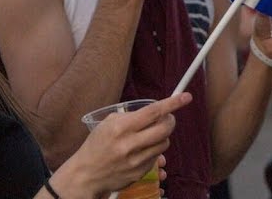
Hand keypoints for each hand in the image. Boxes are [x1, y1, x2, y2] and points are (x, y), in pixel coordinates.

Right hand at [58, 92, 192, 196]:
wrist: (86, 174)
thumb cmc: (96, 145)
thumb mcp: (109, 123)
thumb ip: (132, 116)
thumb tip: (156, 113)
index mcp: (121, 128)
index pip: (153, 112)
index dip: (172, 103)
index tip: (185, 97)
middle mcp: (129, 145)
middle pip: (164, 129)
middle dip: (170, 121)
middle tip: (167, 119)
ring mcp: (135, 161)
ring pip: (164, 144)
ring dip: (161, 137)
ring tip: (149, 136)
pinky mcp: (139, 174)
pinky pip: (156, 158)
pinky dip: (153, 152)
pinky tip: (142, 151)